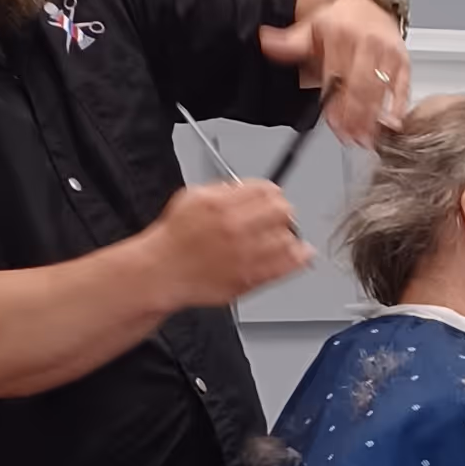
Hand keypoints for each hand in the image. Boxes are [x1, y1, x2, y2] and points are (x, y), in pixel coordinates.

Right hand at [148, 180, 314, 309]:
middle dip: (283, 212)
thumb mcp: (193, 197)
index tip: (274, 196)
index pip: (265, 189)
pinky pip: (285, 267)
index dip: (273, 192)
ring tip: (284, 237)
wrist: (162, 272)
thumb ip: (224, 190)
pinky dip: (299, 259)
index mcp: (221, 204)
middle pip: (282, 212)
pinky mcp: (250, 278)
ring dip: (289, 236)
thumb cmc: (175, 239)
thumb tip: (248, 187)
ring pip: (288, 239)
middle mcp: (234, 228)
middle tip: (280, 217)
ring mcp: (244, 255)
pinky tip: (302, 254)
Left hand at [260, 0, 409, 145]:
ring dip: (374, 119)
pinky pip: (403, 88)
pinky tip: (390, 126)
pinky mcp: (404, 62)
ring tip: (367, 139)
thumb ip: (289, 44)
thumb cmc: (340, 22)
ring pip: (381, 91)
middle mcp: (367, 42)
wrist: (370, 4)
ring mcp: (388, 53)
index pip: (336, 75)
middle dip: (356, 116)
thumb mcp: (310, 29)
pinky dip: (398, 109)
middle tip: (352, 139)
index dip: (335, 104)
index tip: (334, 125)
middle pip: (361, 87)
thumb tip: (266, 43)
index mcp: (340, 33)